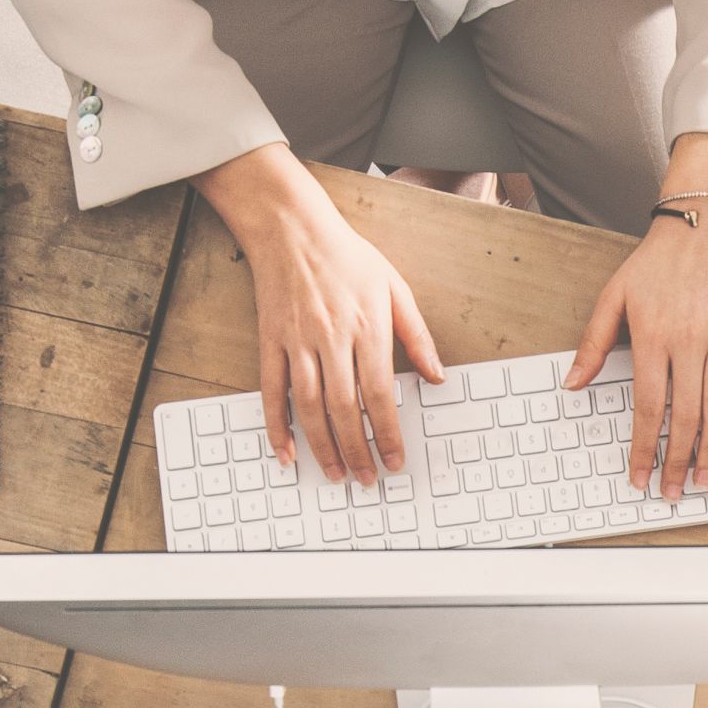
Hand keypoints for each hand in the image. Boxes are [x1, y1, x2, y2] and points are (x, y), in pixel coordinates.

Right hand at [197, 141, 442, 483]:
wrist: (291, 228)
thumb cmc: (346, 256)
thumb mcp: (395, 286)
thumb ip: (417, 335)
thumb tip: (437, 376)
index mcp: (367, 328)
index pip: (381, 395)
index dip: (388, 433)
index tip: (394, 461)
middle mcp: (332, 339)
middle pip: (346, 409)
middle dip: (358, 450)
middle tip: (367, 479)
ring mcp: (297, 342)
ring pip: (310, 407)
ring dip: (323, 447)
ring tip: (336, 473)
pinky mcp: (271, 342)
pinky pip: (272, 392)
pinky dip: (277, 426)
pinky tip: (286, 452)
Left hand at [573, 134, 707, 495]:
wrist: (703, 220)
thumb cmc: (656, 259)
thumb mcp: (614, 296)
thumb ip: (593, 343)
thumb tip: (572, 383)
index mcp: (652, 337)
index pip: (648, 407)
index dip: (643, 448)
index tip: (640, 476)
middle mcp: (687, 341)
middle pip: (684, 416)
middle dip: (677, 460)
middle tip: (674, 491)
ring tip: (706, 479)